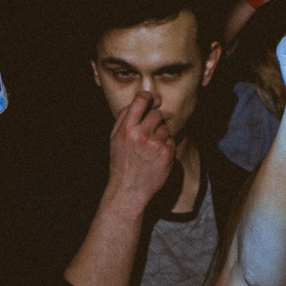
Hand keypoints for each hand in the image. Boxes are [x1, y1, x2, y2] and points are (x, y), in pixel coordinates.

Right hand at [106, 92, 177, 211]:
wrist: (129, 188)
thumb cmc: (121, 162)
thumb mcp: (114, 139)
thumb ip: (123, 119)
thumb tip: (136, 102)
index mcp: (127, 129)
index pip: (140, 102)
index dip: (147, 97)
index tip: (149, 98)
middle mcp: (142, 135)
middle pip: (157, 113)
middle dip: (155, 119)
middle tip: (149, 129)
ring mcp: (156, 145)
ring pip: (165, 127)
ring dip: (161, 133)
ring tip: (151, 147)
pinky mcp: (168, 154)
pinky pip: (171, 140)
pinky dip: (166, 145)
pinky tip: (157, 155)